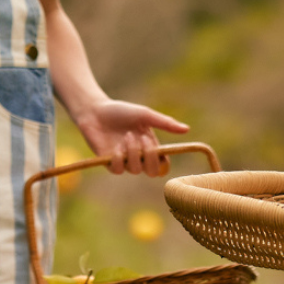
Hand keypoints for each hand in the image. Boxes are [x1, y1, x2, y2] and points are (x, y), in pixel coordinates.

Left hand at [74, 99, 188, 175]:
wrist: (95, 111)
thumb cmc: (121, 111)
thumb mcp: (144, 115)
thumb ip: (164, 123)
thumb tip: (187, 129)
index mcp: (151, 146)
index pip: (163, 165)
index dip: (164, 162)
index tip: (160, 149)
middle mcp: (139, 157)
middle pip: (153, 172)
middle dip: (151, 157)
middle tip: (143, 139)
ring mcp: (125, 162)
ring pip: (136, 170)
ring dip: (133, 152)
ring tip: (127, 136)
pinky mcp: (109, 164)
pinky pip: (119, 169)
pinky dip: (120, 156)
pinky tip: (116, 145)